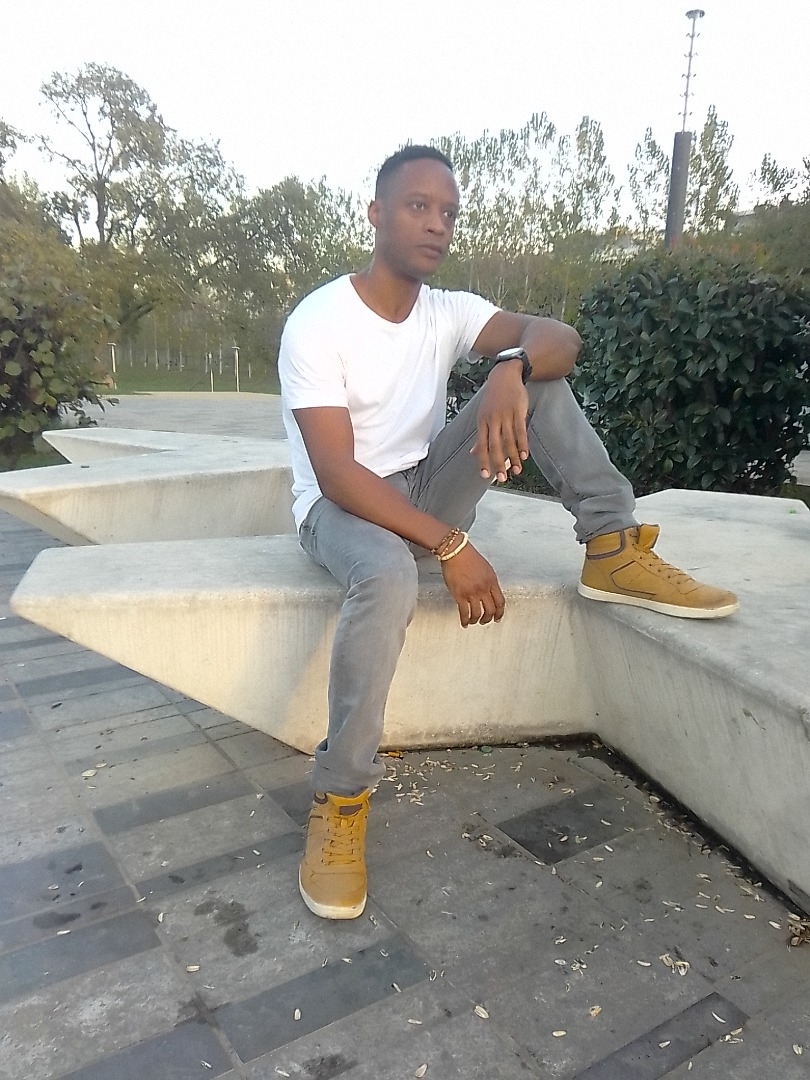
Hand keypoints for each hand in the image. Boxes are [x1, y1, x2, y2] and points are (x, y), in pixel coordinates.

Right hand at [440, 543, 504, 626]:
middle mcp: (484, 588)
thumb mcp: (486, 569)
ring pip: (478, 613)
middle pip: (491, 610)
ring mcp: (472, 592)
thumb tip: (489, 592)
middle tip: (485, 621)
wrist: (456, 552)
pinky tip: (464, 623)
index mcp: (492, 581)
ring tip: (474, 621)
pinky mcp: (460, 595)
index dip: (500, 612)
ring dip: (476, 620)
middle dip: (488, 618)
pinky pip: (464, 612)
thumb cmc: (469, 557)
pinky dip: (465, 620)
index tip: (498, 617)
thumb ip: (489, 582)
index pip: (500, 601)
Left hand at [470, 362, 529, 482]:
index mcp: (482, 422)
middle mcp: (492, 420)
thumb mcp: (483, 415)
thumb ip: (481, 436)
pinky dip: (522, 444)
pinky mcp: (518, 412)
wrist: (505, 376)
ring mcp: (505, 415)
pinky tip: (524, 455)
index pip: (481, 445)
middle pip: (495, 446)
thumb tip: (473, 453)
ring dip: (512, 457)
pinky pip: (520, 431)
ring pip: (509, 440)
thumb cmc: (493, 399)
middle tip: (502, 478)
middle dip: (498, 463)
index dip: (483, 461)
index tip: (485, 476)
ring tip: (516, 470)